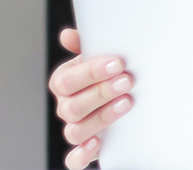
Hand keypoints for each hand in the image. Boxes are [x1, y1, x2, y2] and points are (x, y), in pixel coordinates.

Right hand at [49, 28, 133, 169]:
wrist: (128, 103)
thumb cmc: (110, 75)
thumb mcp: (102, 57)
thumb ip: (88, 45)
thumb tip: (67, 36)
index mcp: (65, 83)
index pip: (66, 80)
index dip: (90, 72)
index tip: (117, 63)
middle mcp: (66, 107)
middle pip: (72, 106)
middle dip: (101, 92)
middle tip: (128, 81)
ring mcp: (75, 129)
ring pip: (75, 130)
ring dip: (101, 117)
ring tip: (127, 103)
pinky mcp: (84, 151)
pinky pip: (74, 159)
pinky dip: (82, 154)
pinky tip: (97, 143)